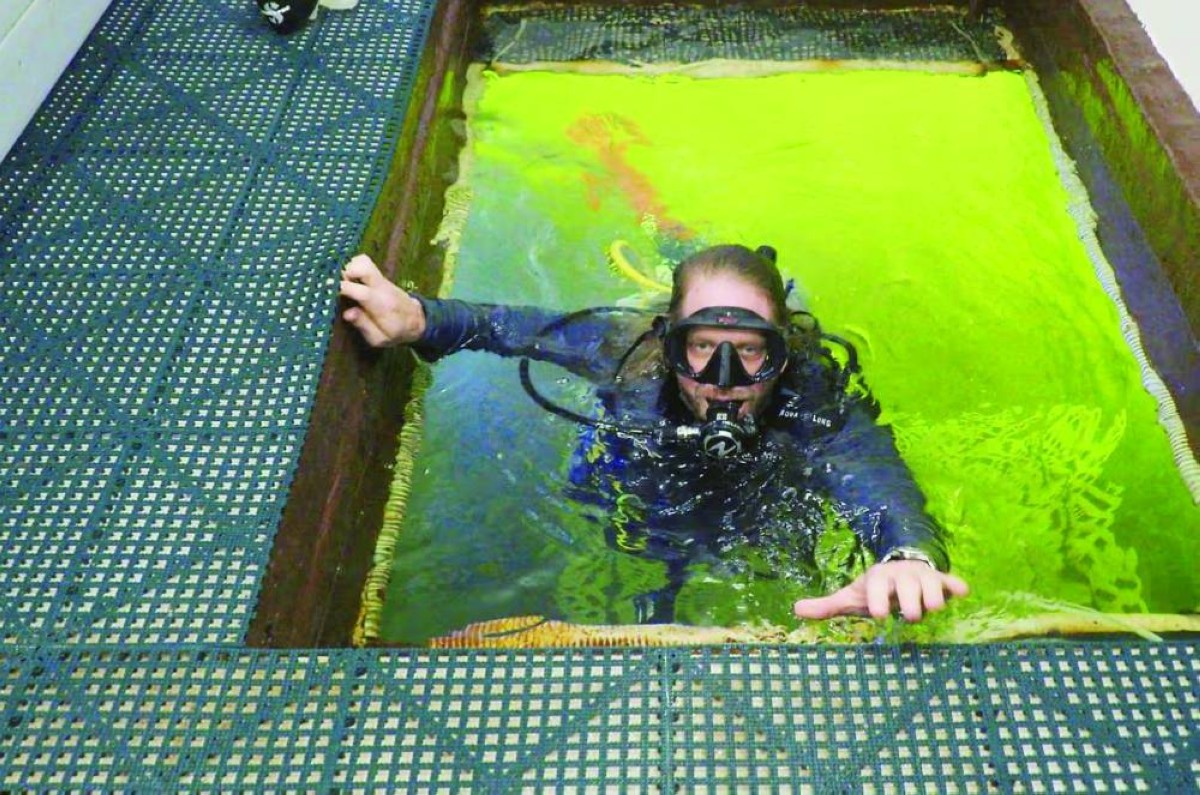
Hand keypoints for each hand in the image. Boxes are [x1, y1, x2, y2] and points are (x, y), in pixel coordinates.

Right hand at [339, 254, 426, 346]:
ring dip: (349, 267)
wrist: (416, 320)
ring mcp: (381, 279)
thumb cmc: (396, 332)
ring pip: (363, 261)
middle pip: (363, 266)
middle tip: (336, 284)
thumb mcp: (380, 338)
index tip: (327, 288)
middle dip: (345, 272)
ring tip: (343, 282)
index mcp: (380, 304)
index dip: (342, 287)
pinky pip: (365, 264)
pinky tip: (349, 279)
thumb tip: (347, 313)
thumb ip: (364, 326)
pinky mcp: (379, 277)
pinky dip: (353, 266)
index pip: (360, 291)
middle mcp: (381, 287)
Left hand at [793, 561, 968, 622]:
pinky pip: (951, 582)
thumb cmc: (875, 591)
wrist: (900, 570)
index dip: (878, 599)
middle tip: (909, 616)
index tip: (879, 614)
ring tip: (931, 609)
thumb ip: (827, 605)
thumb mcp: (852, 597)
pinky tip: (960, 592)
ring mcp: (922, 577)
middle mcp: (901, 576)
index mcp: (878, 579)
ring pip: (932, 585)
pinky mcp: (941, 581)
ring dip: (933, 597)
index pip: (876, 587)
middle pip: (908, 588)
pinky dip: (956, 586)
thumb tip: (795, 610)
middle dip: (910, 603)